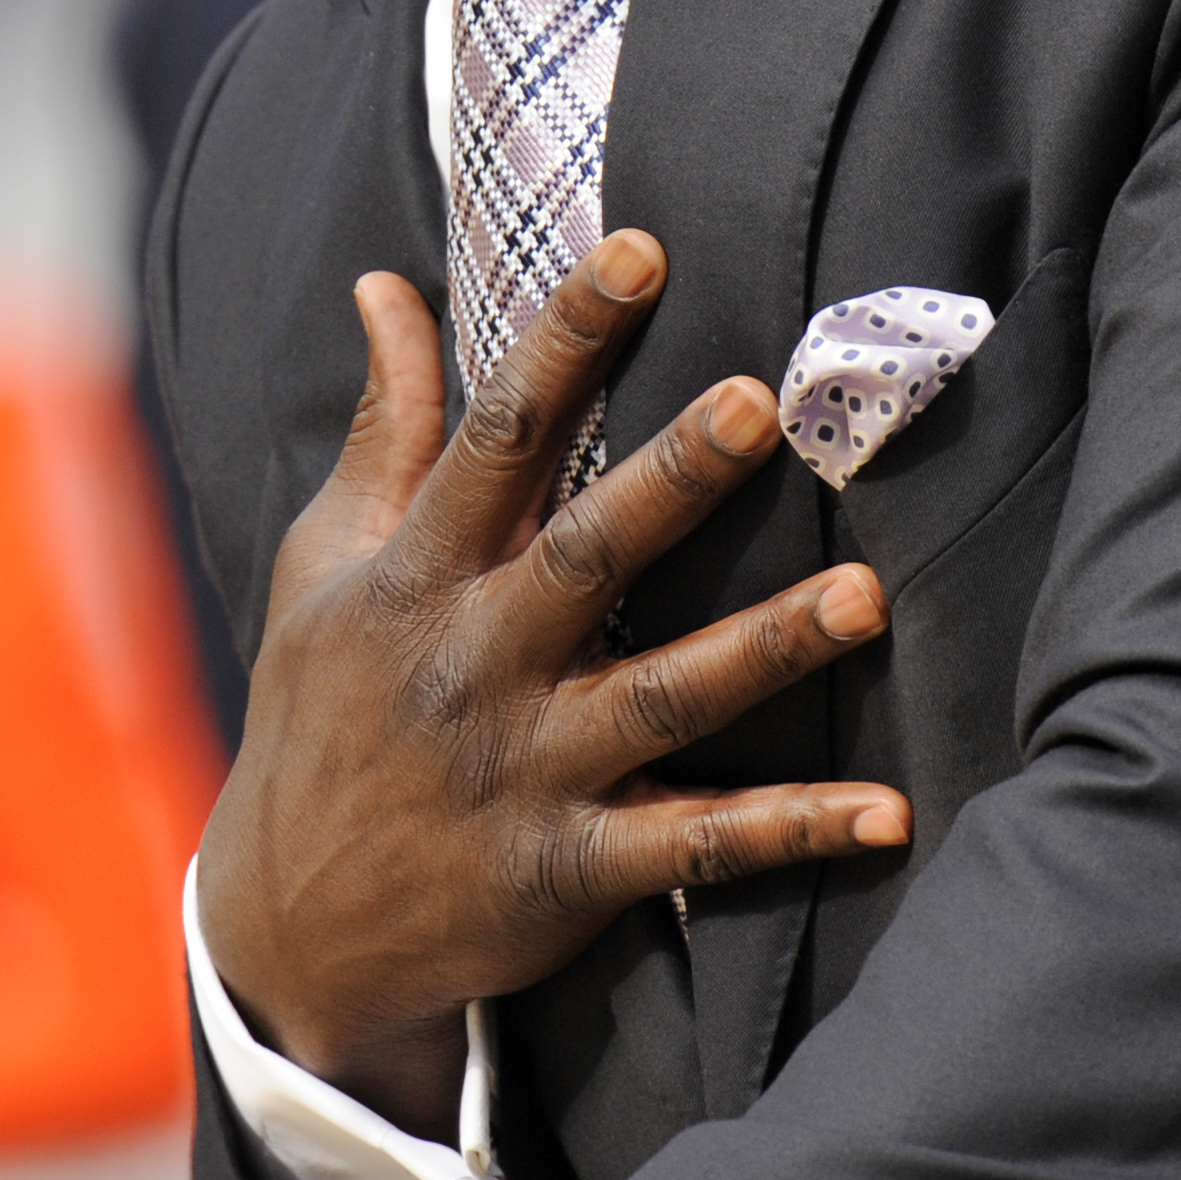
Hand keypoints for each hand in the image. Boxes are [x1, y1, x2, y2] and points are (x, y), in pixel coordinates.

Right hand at [196, 230, 909, 1136]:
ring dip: (765, 650)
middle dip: (672, 481)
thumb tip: (389, 283)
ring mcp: (527, 772)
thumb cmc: (327, 714)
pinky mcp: (571, 870)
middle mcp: (474, 666)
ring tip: (869, 597)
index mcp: (415, 578)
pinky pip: (697, 849)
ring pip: (660, 701)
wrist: (290, 929)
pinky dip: (794, 832)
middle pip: (584, 559)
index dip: (565, 342)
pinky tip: (890, 813)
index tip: (640, 251)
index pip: (495, 439)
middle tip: (760, 402)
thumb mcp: (324, 566)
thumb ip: (385, 427)